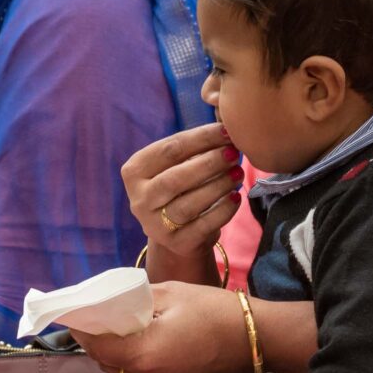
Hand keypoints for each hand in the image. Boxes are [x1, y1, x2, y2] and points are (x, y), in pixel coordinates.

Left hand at [67, 281, 248, 372]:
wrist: (260, 338)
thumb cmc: (217, 311)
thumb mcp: (172, 293)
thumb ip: (138, 300)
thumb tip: (118, 303)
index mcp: (144, 354)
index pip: (97, 347)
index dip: (82, 331)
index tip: (74, 315)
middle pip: (109, 364)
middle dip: (98, 343)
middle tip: (95, 319)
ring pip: (128, 372)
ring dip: (119, 353)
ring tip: (120, 329)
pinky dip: (140, 361)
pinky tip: (147, 342)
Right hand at [119, 123, 242, 266]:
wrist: (176, 232)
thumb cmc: (180, 187)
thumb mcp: (175, 165)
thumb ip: (194, 148)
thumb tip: (228, 128)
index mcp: (134, 171)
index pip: (169, 149)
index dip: (201, 138)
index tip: (227, 131)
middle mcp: (139, 199)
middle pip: (176, 178)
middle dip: (210, 163)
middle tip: (235, 153)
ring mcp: (155, 225)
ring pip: (189, 203)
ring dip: (218, 186)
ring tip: (238, 173)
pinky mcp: (177, 243)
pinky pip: (204, 225)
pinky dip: (223, 210)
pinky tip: (236, 197)